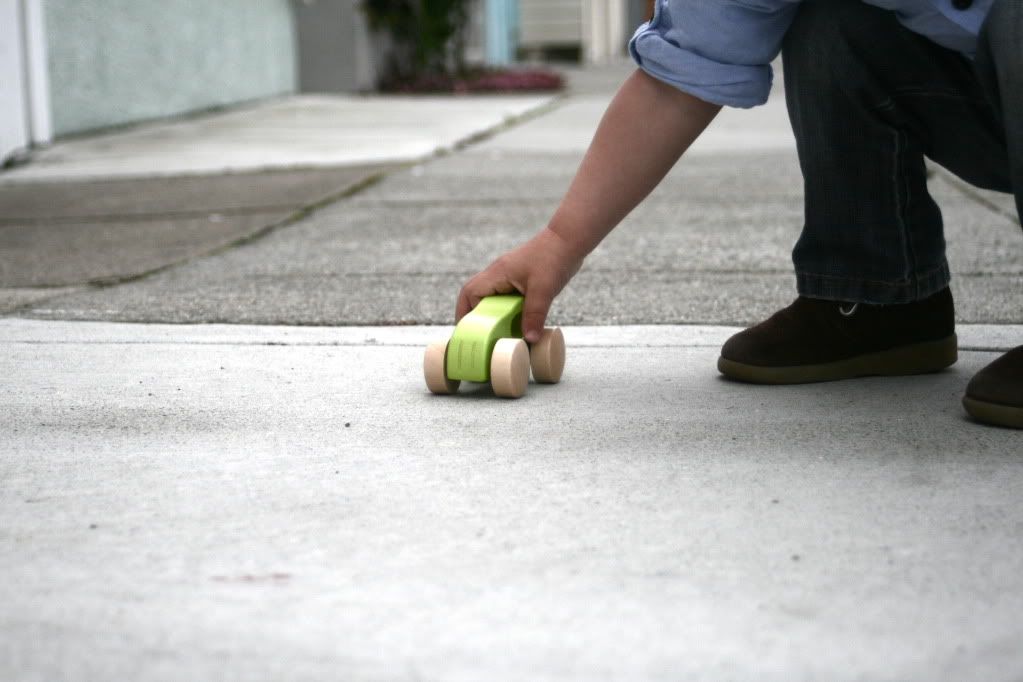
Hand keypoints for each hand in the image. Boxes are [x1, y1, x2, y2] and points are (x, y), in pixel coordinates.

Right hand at [456, 228, 583, 342]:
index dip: (465, 313)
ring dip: (494, 315)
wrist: (569, 241)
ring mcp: (508, 276)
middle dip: (476, 317)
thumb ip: (534, 315)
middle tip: (482, 336)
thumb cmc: (553, 258)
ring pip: (492, 298)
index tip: (468, 331)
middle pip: (476, 297)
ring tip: (498, 334)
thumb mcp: (543, 290)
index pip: (469, 294)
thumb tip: (529, 340)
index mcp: (497, 274)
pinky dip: (508, 311)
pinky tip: (517, 323)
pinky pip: (506, 297)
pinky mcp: (520, 279)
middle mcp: (498, 274)